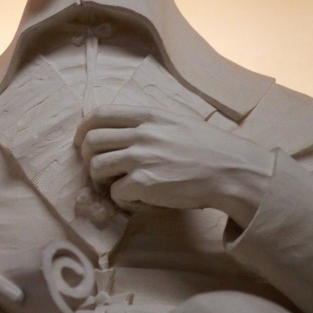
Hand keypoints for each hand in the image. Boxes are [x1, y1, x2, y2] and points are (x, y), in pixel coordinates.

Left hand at [75, 105, 274, 226]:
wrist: (231, 170)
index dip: (84, 128)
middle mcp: (140, 133)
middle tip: (98, 169)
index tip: (82, 140)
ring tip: (118, 185)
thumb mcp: (178, 121)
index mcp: (148, 115)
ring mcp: (140, 157)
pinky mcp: (144, 183)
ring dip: (101, 179)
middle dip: (87, 156)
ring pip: (96, 166)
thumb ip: (151, 122)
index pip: (100, 113)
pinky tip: (139, 199)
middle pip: (91, 140)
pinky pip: (115, 192)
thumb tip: (126, 130)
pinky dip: (122, 199)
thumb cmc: (210, 147)